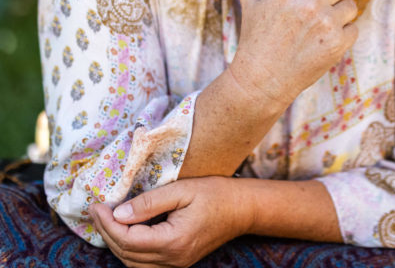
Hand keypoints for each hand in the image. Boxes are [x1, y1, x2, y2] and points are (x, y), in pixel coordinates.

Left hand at [89, 176, 251, 267]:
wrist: (242, 209)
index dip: (108, 223)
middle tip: (96, 209)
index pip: (128, 238)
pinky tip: (125, 231)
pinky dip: (129, 250)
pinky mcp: (178, 261)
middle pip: (126, 254)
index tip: (97, 204)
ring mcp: (175, 264)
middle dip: (106, 232)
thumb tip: (119, 213)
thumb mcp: (182, 190)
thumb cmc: (215, 194)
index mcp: (173, 241)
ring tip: (106, 219)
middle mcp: (172, 260)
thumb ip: (150, 202)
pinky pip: (145, 263)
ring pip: (133, 263)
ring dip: (115, 243)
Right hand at [219, 0, 358, 105]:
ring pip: (352, 5)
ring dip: (345, 9)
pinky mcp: (337, 45)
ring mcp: (327, 25)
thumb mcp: (249, 5)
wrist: (261, 80)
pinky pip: (354, 28)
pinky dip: (346, 31)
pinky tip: (329, 35)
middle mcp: (312, 3)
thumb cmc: (255, 40)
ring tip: (331, 15)